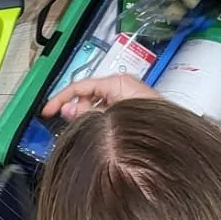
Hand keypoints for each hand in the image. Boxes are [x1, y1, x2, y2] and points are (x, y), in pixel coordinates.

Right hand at [42, 74, 162, 122]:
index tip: (47, 111)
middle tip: (68, 125)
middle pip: (87, 94)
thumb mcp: (108, 118)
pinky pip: (107, 110)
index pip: (79, 86)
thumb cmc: (146, 123)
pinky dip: (99, 119)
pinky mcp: (131, 107)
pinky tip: (98, 132)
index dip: (60, 99)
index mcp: (116, 82)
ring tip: (85, 130)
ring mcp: (127, 96)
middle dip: (75, 109)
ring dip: (87, 116)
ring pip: (97, 104)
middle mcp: (121, 85)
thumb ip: (85, 113)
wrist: (173, 137)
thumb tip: (67, 111)